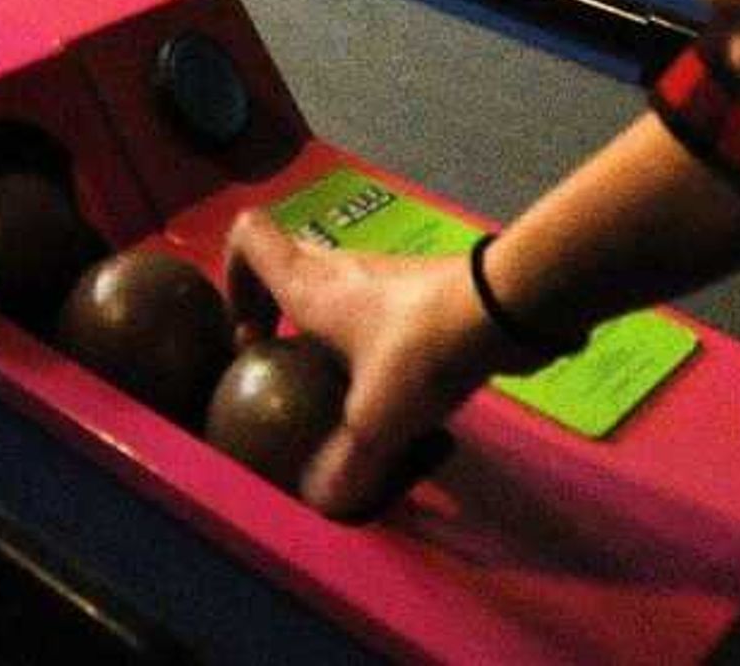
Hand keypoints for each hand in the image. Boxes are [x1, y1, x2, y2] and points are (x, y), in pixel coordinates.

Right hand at [222, 212, 513, 519]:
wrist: (505, 308)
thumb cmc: (419, 350)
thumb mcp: (376, 420)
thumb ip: (346, 466)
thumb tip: (322, 502)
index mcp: (309, 285)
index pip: (248, 237)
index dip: (233, 278)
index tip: (248, 335)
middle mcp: (339, 269)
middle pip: (288, 266)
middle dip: (277, 311)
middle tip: (286, 362)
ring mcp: (384, 276)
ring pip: (337, 289)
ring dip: (328, 328)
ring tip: (342, 384)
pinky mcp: (423, 290)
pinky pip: (380, 308)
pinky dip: (373, 339)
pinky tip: (397, 386)